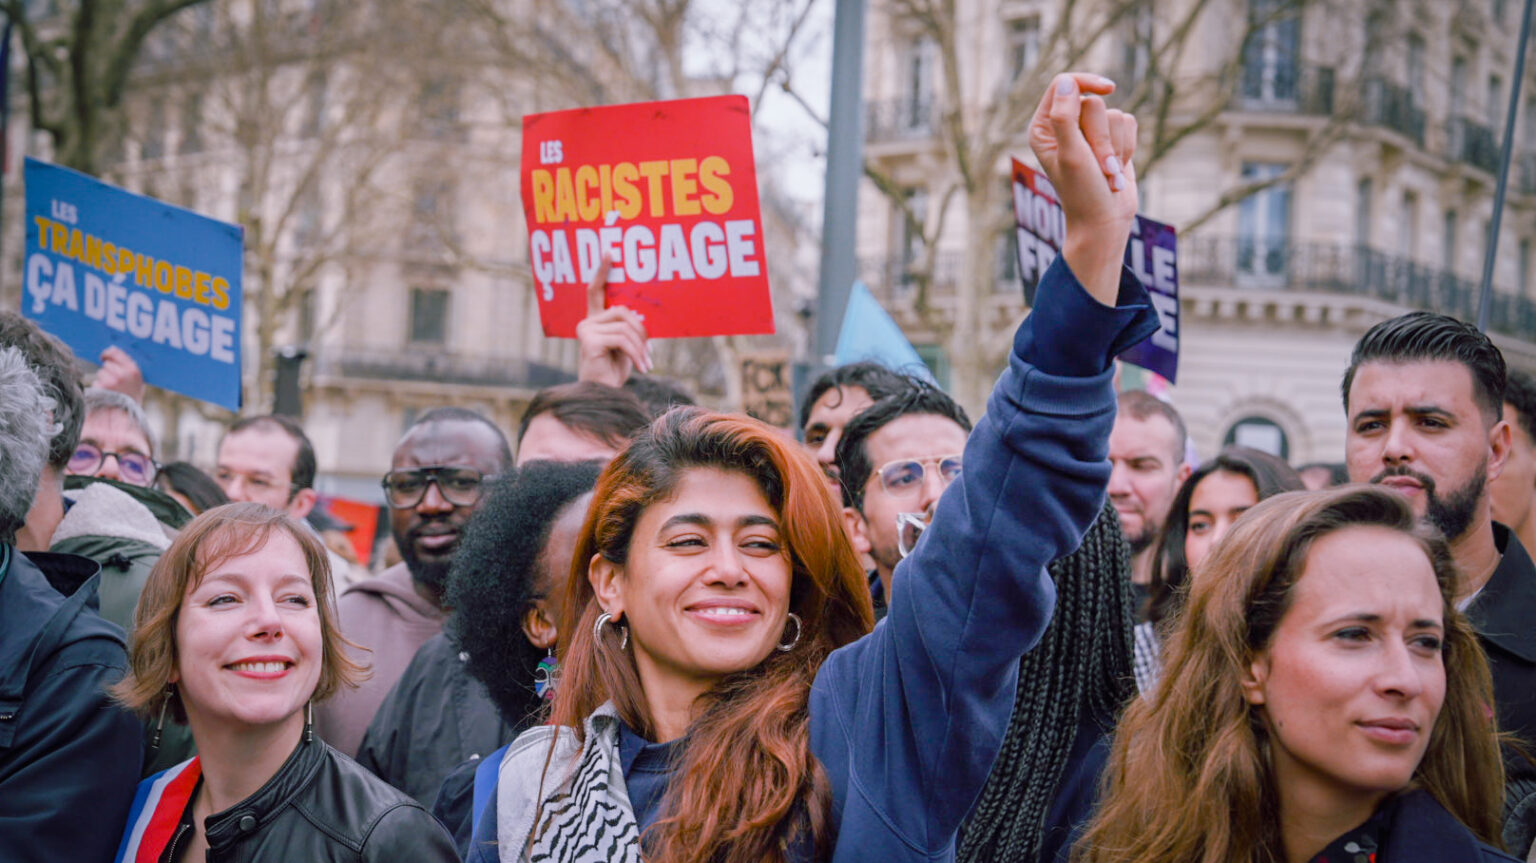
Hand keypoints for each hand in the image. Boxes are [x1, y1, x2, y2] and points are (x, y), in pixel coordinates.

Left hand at [95, 345, 145, 401]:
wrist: (128, 413)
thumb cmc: (132, 393)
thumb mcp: (137, 378)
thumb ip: (127, 363)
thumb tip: (111, 349)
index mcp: (133, 370)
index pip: (115, 352)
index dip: (108, 353)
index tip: (104, 357)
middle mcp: (122, 375)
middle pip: (107, 364)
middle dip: (108, 370)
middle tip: (114, 379)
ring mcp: (111, 382)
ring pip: (101, 373)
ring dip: (104, 379)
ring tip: (112, 388)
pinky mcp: (102, 389)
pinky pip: (96, 382)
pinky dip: (99, 387)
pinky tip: (107, 393)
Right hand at [575, 255, 651, 386]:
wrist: (603, 395)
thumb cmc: (614, 371)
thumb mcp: (626, 345)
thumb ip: (629, 328)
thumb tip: (642, 318)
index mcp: (595, 320)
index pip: (595, 290)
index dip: (602, 270)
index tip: (609, 252)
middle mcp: (587, 322)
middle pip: (623, 311)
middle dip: (642, 330)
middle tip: (649, 351)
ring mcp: (585, 330)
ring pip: (626, 326)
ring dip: (641, 346)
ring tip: (646, 363)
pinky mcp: (589, 341)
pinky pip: (622, 338)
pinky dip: (636, 353)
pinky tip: (641, 367)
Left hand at [1028, 72, 1138, 306]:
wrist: (1105, 221)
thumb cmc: (1083, 192)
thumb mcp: (1071, 155)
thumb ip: (1065, 118)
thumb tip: (1067, 82)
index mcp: (1043, 127)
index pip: (1064, 84)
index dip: (1086, 83)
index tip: (1108, 90)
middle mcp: (1064, 126)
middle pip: (1094, 102)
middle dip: (1101, 136)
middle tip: (1098, 166)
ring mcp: (1088, 132)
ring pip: (1115, 114)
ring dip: (1116, 147)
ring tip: (1107, 172)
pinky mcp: (1111, 139)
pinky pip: (1130, 123)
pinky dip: (1128, 147)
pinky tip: (1117, 168)